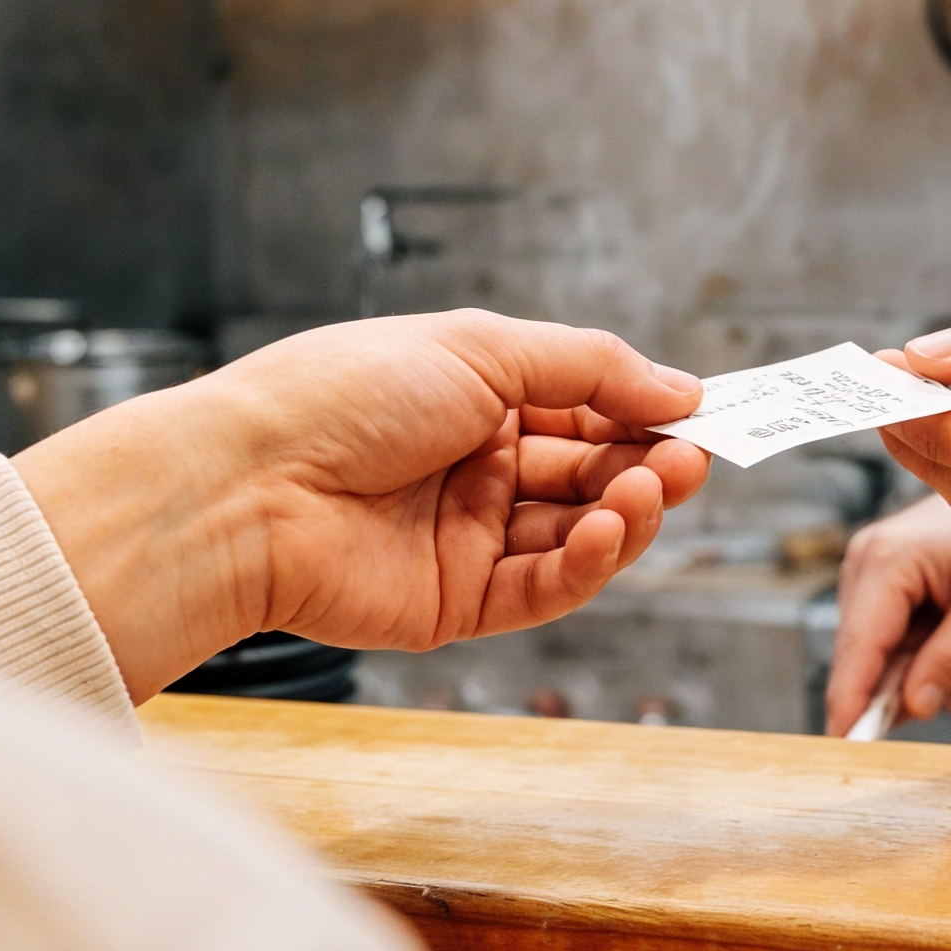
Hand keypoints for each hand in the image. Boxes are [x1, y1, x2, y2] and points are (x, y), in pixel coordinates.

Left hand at [12, 312, 709, 702]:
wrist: (245, 486)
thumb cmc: (342, 395)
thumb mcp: (480, 348)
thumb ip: (592, 369)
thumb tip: (683, 388)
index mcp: (478, 397)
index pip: (587, 408)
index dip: (646, 413)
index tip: (705, 415)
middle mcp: (478, 467)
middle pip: (593, 472)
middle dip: (648, 465)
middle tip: (692, 460)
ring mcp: (470, 537)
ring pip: (579, 534)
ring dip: (627, 513)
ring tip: (650, 489)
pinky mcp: (459, 602)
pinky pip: (545, 587)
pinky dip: (588, 564)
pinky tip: (607, 531)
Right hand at [823, 492, 950, 736]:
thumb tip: (913, 708)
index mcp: (886, 562)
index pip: (858, 646)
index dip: (850, 700)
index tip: (845, 745)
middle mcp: (866, 563)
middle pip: (861, 653)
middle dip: (889, 691)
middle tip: (935, 705)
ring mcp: (870, 571)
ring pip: (874, 650)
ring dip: (908, 674)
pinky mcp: (882, 582)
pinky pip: (888, 637)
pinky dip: (913, 658)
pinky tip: (948, 656)